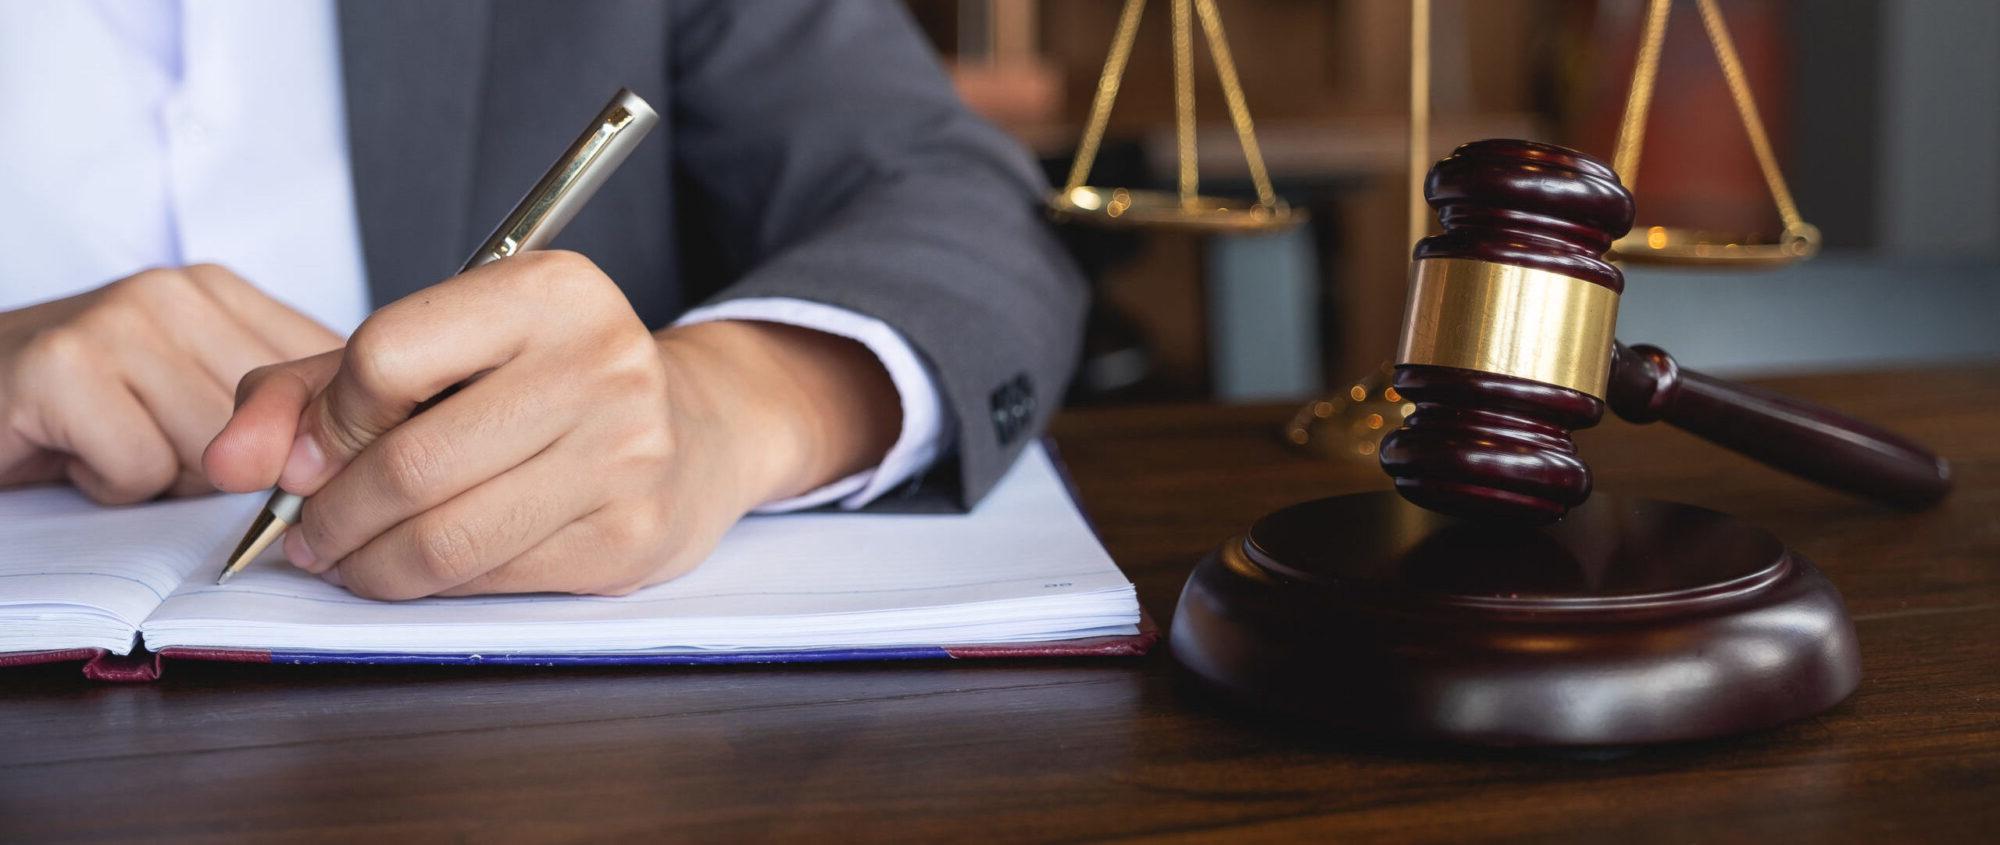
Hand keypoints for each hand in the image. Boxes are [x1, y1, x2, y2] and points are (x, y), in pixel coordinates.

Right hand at [0, 265, 340, 502]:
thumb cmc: (84, 412)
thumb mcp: (191, 393)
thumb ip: (277, 406)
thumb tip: (369, 447)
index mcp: (218, 291)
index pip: (325, 374)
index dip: (303, 439)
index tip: (262, 455)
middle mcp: (174, 291)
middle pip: (273, 426)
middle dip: (219, 466)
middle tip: (147, 440)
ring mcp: (118, 320)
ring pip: (212, 453)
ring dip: (159, 477)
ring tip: (107, 440)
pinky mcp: (63, 367)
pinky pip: (142, 468)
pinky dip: (108, 483)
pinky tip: (72, 450)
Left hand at [204, 251, 899, 598]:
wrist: (695, 429)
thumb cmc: (542, 382)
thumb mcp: (438, 347)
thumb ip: (312, 387)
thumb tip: (231, 462)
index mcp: (551, 289)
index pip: (386, 355)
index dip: (325, 419)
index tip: (311, 451)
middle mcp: (603, 362)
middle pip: (409, 463)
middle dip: (330, 516)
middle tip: (306, 532)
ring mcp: (628, 454)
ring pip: (447, 538)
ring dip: (369, 564)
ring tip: (348, 558)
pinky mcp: (633, 536)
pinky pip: (493, 580)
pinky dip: (434, 586)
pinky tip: (424, 567)